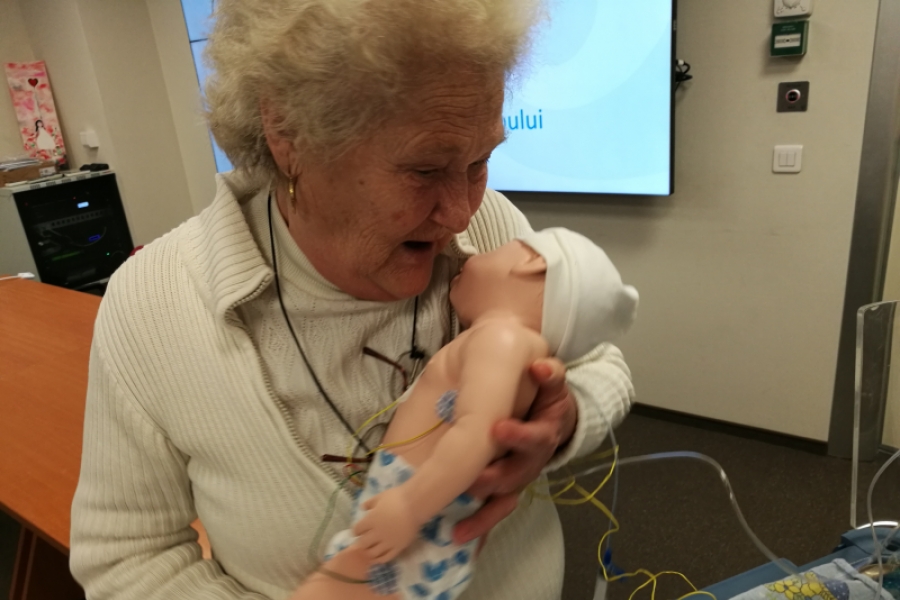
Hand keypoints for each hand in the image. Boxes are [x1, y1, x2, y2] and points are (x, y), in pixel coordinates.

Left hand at [353, 488, 419, 562]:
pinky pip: (387, 557)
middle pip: (362, 544)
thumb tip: (362, 508)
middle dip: (360, 543)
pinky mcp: (398, 547)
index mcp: (370, 520)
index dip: (356, 530)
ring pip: (373, 553)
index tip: (357, 530)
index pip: (357, 530)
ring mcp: (387, 542)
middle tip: (362, 541)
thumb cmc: (397, 498)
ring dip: (368, 552)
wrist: (415, 505)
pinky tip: (378, 558)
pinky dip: (380, 559)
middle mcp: (377, 533)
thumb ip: (370, 503)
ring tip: (369, 551)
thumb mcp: (380, 497)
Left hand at [453, 357, 576, 544]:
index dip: (520, 436)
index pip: (538, 436)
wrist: (551, 415)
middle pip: (519, 473)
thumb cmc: (543, 395)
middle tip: (474, 475)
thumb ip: (549, 373)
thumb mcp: (552, 380)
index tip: (498, 429)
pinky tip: (458, 534)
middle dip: (496, 475)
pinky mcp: (506, 489)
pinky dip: (479, 524)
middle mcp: (534, 459)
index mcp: (546, 430)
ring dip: (484, 503)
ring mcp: (519, 476)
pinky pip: (494, 510)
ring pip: (505, 495)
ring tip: (461, 502)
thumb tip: (539, 366)